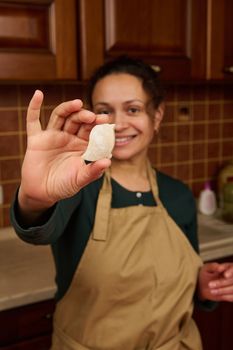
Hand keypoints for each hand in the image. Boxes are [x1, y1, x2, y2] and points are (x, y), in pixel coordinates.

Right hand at [18, 90, 110, 213]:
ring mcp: (52, 137)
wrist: (42, 193)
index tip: (105, 120)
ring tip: (77, 104)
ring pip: (60, 116)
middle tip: (92, 116)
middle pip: (77, 120)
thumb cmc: (64, 186)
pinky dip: (34, 107)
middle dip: (85, 116)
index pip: (91, 130)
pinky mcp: (36, 139)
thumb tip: (108, 161)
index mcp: (81, 146)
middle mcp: (68, 138)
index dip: (97, 124)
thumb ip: (93, 171)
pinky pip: (33, 121)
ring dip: (68, 108)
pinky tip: (38, 94)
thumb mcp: (80, 180)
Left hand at [197, 262, 232, 301]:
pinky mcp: (232, 294)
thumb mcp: (207, 268)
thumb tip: (220, 267)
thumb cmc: (206, 274)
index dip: (231, 272)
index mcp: (229, 267)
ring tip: (211, 291)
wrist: (204, 286)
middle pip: (232, 280)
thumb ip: (213, 266)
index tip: (225, 275)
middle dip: (222, 283)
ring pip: (232, 289)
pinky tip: (217, 295)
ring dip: (223, 290)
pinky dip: (226, 296)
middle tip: (210, 285)